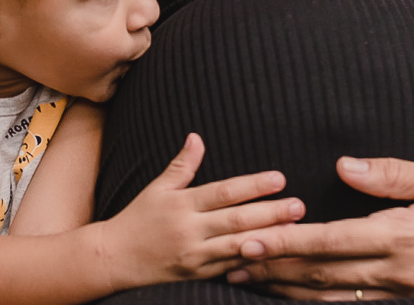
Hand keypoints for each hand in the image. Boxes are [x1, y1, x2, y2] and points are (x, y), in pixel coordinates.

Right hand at [100, 133, 303, 288]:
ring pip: (238, 247)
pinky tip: (274, 255)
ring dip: (268, 238)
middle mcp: (189, 230)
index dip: (252, 185)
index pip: (223, 192)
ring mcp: (195, 256)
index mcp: (181, 205)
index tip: (278, 178)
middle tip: (299, 205)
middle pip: (237, 220)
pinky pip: (230, 268)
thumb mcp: (157, 188)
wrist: (114, 258)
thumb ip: (182, 165)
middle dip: (271, 213)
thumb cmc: (138, 218)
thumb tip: (197, 137)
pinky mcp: (198, 275)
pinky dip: (252, 262)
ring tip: (295, 230)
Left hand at [227, 157, 413, 298]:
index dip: (286, 242)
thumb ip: (393, 175)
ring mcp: (406, 296)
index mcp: (403, 237)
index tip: (250, 238)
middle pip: (322, 275)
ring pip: (334, 298)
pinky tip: (296, 296)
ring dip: (288, 290)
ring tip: (249, 280)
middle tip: (231, 261)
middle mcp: (400, 273)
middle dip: (273, 269)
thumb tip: (344, 166)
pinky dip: (321, 303)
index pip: (331, 241)